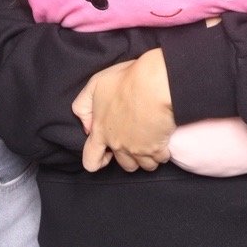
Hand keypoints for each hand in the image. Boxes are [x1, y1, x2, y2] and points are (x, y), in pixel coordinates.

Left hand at [72, 49, 175, 173]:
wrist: (155, 84)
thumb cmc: (126, 81)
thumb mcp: (94, 85)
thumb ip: (83, 106)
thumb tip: (86, 127)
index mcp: (101, 132)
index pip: (91, 161)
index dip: (98, 160)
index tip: (107, 151)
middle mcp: (118, 145)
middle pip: (124, 165)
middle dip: (129, 156)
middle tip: (136, 139)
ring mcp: (138, 150)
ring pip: (144, 165)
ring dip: (147, 156)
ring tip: (152, 139)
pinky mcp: (157, 149)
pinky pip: (161, 158)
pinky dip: (163, 152)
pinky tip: (164, 138)